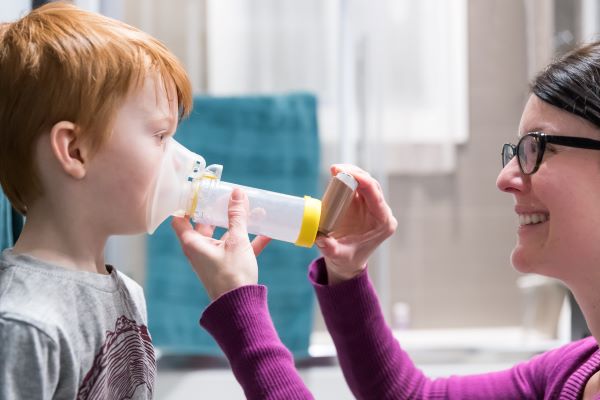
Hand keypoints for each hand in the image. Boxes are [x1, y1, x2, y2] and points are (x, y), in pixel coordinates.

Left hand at [171, 188, 270, 299]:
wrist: (240, 307)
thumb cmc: (232, 275)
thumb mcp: (237, 242)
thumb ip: (237, 217)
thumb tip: (237, 193)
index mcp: (193, 243)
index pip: (180, 218)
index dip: (186, 203)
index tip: (197, 190)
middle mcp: (200, 249)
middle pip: (205, 223)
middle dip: (217, 209)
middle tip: (227, 195)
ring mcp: (214, 257)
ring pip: (224, 235)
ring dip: (238, 224)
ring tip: (252, 209)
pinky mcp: (228, 265)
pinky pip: (237, 248)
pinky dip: (250, 240)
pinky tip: (267, 232)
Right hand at [315, 164, 396, 284]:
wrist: (348, 263)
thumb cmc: (346, 260)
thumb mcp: (338, 256)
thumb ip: (330, 249)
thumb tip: (320, 239)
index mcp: (383, 224)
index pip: (376, 197)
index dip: (363, 182)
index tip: (347, 173)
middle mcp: (381, 213)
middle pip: (372, 186)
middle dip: (355, 174)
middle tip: (336, 169)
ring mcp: (373, 206)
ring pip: (366, 182)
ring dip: (351, 173)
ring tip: (335, 169)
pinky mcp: (363, 203)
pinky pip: (358, 186)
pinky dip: (348, 178)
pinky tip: (337, 173)